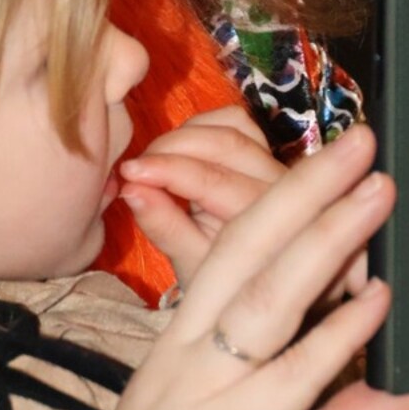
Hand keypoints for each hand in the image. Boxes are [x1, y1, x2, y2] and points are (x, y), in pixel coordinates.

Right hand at [35, 125, 408, 409]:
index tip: (334, 170)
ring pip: (267, 293)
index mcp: (188, 349)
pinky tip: (375, 301)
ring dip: (327, 236)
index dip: (285, 210)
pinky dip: (335, 336)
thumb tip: (406, 388)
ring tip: (376, 188)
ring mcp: (202, 389)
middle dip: (306, 189)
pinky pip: (286, 375)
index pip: (236, 257)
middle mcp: (190, 352)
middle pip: (247, 249)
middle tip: (360, 140)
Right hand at [119, 105, 283, 286]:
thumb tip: (128, 189)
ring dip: (186, 134)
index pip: (214, 181)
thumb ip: (163, 225)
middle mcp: (282, 186)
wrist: (253, 287)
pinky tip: (179, 145)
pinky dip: (204, 125)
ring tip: (153, 158)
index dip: (167, 170)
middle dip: (172, 147)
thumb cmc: (220, 284)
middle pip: (227, 143)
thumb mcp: (189, 265)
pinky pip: (238, 122)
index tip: (127, 172)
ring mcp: (278, 165)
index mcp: (268, 219)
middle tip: (134, 167)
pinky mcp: (267, 152)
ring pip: (234, 126)